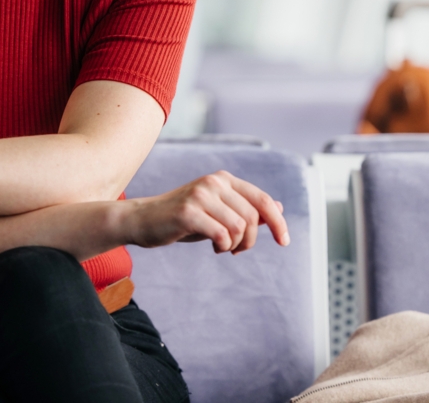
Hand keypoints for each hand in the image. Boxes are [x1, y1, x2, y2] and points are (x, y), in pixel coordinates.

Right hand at [127, 170, 289, 254]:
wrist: (144, 220)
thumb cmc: (184, 218)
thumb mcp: (218, 212)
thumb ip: (246, 208)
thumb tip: (278, 207)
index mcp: (223, 179)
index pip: (262, 199)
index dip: (277, 221)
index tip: (284, 241)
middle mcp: (214, 182)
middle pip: (252, 216)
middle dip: (250, 240)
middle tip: (236, 249)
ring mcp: (200, 195)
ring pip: (239, 226)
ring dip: (236, 244)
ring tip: (223, 247)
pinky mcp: (188, 212)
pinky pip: (221, 234)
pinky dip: (223, 246)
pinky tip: (214, 247)